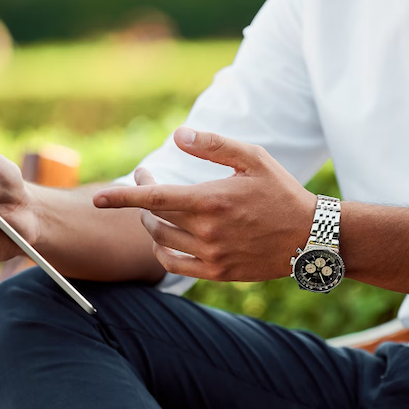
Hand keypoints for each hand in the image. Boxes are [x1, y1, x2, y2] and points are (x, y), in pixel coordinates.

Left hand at [92, 127, 317, 281]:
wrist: (310, 237)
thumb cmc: (282, 192)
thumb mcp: (253, 158)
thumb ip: (213, 145)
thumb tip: (177, 135)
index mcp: (210, 200)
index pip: (154, 198)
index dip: (122, 197)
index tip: (98, 198)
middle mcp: (207, 231)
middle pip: (155, 218)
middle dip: (142, 200)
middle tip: (148, 181)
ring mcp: (211, 256)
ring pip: (162, 241)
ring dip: (152, 224)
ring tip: (158, 209)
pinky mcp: (218, 273)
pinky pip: (174, 265)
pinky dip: (161, 252)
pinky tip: (163, 239)